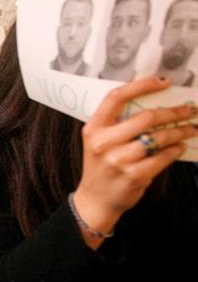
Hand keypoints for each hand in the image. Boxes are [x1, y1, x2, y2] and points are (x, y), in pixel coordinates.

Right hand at [74, 76, 197, 232]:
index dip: (141, 85)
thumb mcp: (99, 142)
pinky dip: (175, 150)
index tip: (164, 81)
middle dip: (174, 112)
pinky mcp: (133, 175)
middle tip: (189, 110)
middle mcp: (103, 143)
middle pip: (145, 117)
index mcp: (94, 129)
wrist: (95, 200)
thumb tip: (155, 106)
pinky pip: (163, 157)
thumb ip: (118, 125)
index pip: (116, 97)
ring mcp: (118, 160)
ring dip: (180, 131)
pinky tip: (179, 147)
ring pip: (158, 137)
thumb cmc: (101, 167)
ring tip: (190, 129)